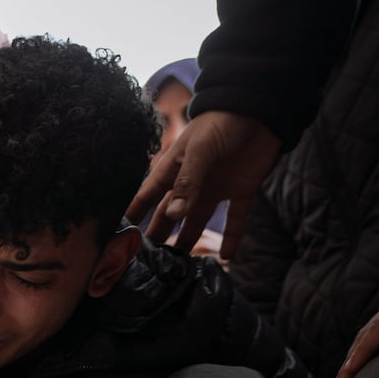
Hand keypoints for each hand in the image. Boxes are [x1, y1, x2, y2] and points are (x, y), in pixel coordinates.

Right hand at [126, 111, 279, 259]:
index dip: (133, 217)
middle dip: (157, 237)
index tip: (118, 239)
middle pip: (169, 216)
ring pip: (197, 222)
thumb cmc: (222, 122)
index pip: (146, 198)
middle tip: (146, 263)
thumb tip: (174, 216)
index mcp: (173, 171)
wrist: (261, 109)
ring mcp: (215, 189)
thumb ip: (188, 182)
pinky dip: (232, 239)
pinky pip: (235, 220)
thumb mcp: (200, 149)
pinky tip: (226, 259)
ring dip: (189, 243)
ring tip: (179, 268)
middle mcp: (190, 184)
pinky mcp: (241, 191)